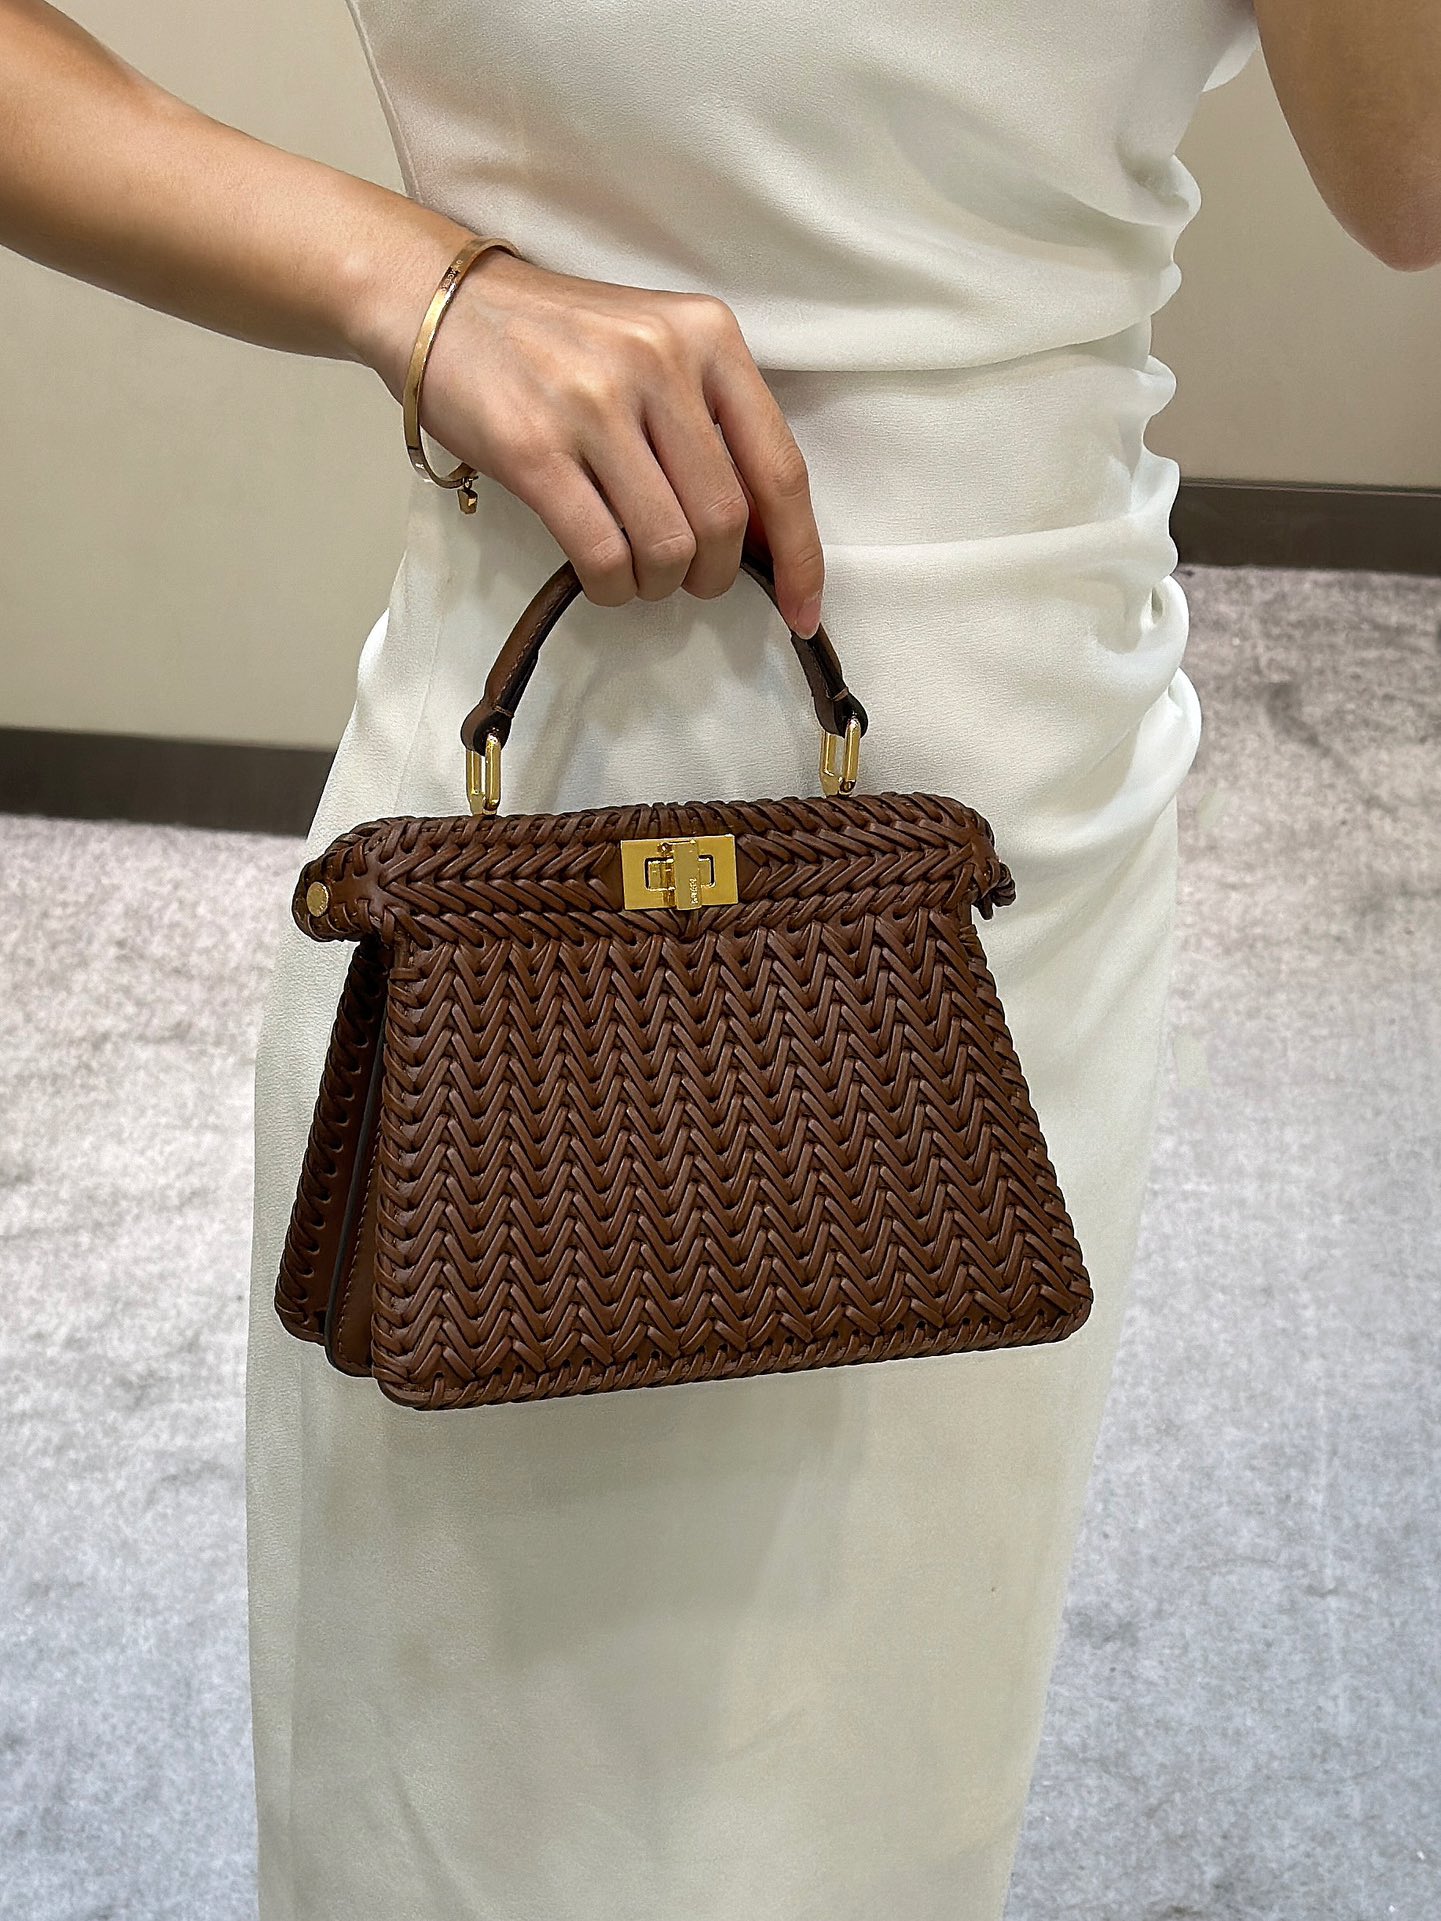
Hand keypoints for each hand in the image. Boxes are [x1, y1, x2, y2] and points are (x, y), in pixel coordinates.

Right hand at [361, 238, 825, 636]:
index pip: (781, 469)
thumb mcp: (656, 349)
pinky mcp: (534, 448)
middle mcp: (659, 361)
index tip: (801, 610)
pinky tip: (603, 578)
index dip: (800, 556)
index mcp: (708, 336)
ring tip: (639, 574)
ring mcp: (595, 403)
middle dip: (714, 576)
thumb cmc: (559, 340)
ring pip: (667, 547)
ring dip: (659, 585)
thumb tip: (767, 538)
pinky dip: (611, 587)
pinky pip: (602, 554)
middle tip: (687, 579)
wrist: (440, 302)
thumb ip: (714, 425)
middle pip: (725, 521)